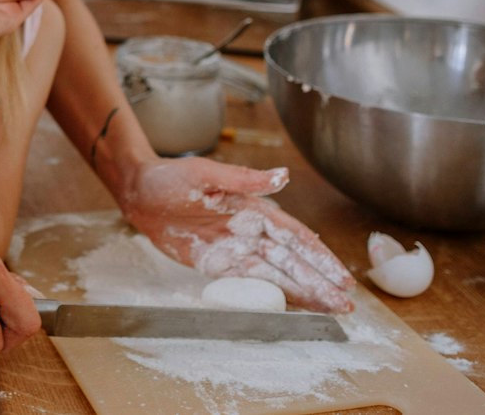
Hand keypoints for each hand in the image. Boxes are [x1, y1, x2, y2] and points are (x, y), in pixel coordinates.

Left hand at [121, 157, 355, 312]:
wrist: (139, 193)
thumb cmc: (170, 178)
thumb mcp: (205, 174)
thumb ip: (244, 179)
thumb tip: (282, 176)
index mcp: (253, 209)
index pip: (295, 237)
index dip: (320, 257)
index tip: (341, 276)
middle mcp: (251, 231)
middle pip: (293, 262)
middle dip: (320, 283)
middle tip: (346, 305)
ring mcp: (237, 250)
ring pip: (278, 276)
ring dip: (305, 294)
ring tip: (331, 311)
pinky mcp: (219, 265)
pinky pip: (252, 284)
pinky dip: (275, 297)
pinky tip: (296, 309)